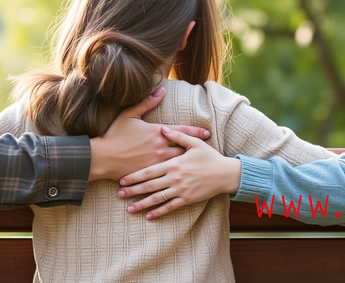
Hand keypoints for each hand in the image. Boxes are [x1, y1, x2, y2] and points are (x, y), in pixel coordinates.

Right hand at [89, 87, 210, 180]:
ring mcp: (156, 162)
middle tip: (211, 149)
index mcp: (156, 133)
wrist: (103, 157)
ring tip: (202, 163)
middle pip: (184, 148)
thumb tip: (161, 90)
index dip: (196, 132)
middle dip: (198, 148)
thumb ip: (146, 103)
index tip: (207, 132)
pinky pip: (168, 174)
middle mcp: (160, 148)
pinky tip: (185, 175)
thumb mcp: (129, 115)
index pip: (181, 131)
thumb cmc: (115, 135)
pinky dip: (177, 173)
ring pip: (179, 162)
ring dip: (190, 162)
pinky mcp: (151, 174)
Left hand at [117, 127, 240, 219]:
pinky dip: (159, 212)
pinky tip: (149, 216)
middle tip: (119, 195)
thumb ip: (177, 136)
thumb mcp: (194, 143)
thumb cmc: (210, 157)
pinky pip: (170, 207)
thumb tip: (163, 128)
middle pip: (149, 186)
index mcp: (174, 163)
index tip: (122, 180)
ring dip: (142, 204)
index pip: (149, 171)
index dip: (134, 176)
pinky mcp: (187, 199)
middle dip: (133, 191)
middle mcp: (175, 178)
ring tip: (129, 208)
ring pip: (157, 198)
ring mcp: (181, 190)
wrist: (225, 173)